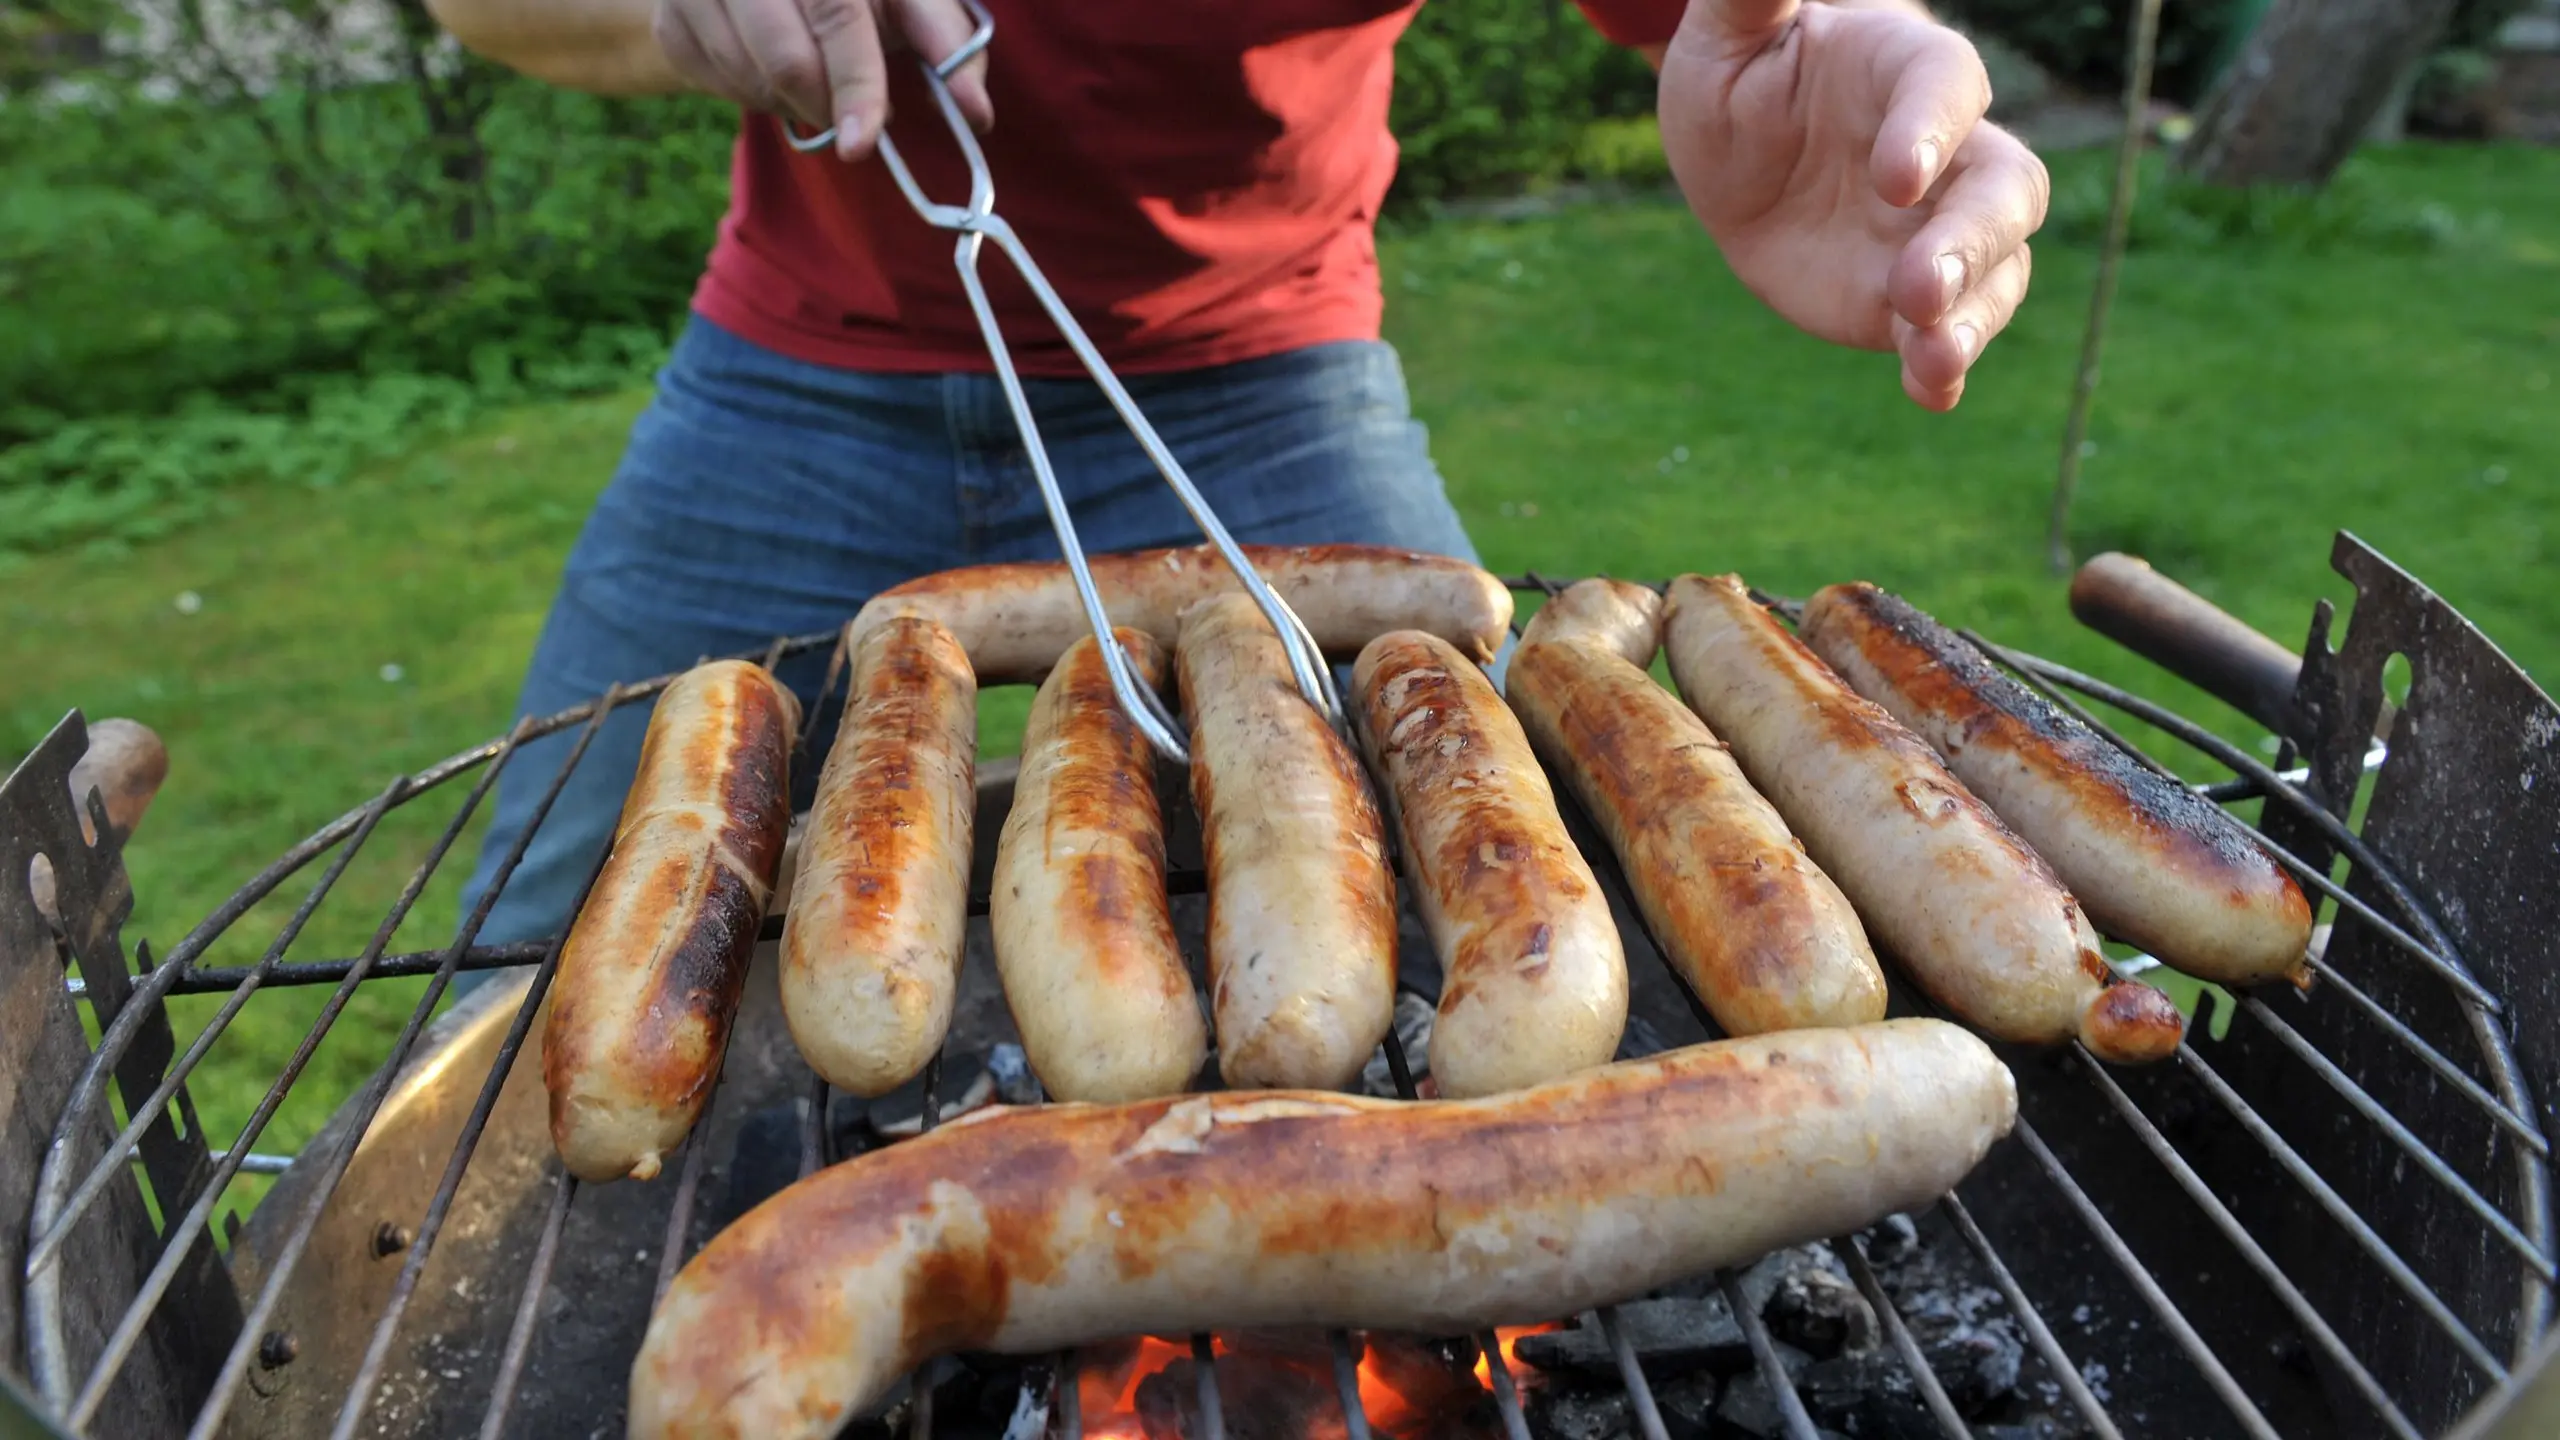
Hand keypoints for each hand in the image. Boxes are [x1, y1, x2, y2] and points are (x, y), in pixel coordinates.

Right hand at [652, 0, 993, 161]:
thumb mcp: (910, 1)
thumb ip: (949, 49)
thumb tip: (977, 113)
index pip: (838, 16)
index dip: (855, 85)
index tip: (862, 143)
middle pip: (784, 59)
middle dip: (826, 105)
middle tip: (851, 118)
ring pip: (748, 78)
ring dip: (793, 103)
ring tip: (815, 80)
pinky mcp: (671, 18)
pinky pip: (713, 83)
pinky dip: (753, 95)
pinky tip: (771, 70)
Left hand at [1656, 0, 2049, 410]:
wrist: (1734, 158)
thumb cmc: (1741, 71)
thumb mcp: (1728, 30)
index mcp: (1906, 70)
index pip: (1948, 88)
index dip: (1933, 129)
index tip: (1897, 177)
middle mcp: (1947, 154)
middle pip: (2004, 191)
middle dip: (1973, 240)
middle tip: (1920, 285)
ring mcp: (1936, 232)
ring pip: (1996, 271)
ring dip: (1973, 317)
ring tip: (1931, 354)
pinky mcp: (1907, 300)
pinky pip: (1947, 333)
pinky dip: (1944, 365)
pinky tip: (1932, 392)